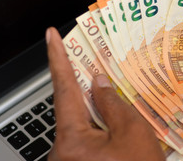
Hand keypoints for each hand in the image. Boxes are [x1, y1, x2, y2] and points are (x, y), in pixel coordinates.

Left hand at [46, 27, 164, 160]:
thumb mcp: (133, 133)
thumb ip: (113, 103)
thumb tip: (98, 83)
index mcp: (72, 139)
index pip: (63, 87)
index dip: (58, 57)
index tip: (50, 35)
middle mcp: (62, 151)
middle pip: (72, 107)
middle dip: (86, 87)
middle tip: (99, 67)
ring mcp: (68, 160)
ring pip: (81, 123)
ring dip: (98, 110)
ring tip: (118, 100)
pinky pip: (86, 137)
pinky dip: (100, 126)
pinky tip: (116, 124)